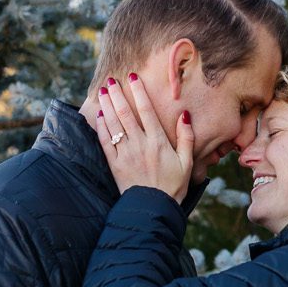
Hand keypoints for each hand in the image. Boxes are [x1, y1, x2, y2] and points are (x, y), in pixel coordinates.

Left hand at [95, 72, 193, 201]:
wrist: (152, 208)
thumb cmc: (173, 186)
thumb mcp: (187, 163)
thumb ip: (187, 138)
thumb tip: (184, 115)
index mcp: (158, 142)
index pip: (146, 111)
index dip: (138, 92)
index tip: (132, 77)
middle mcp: (140, 144)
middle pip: (126, 114)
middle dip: (117, 95)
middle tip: (110, 80)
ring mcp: (125, 154)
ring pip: (114, 124)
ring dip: (107, 106)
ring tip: (102, 91)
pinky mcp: (114, 164)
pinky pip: (105, 142)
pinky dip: (102, 127)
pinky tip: (100, 116)